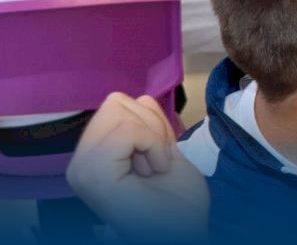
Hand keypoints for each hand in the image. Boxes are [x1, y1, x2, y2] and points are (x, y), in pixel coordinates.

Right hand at [66, 93, 209, 241]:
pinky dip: (152, 145)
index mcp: (94, 155)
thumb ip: (147, 124)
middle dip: (150, 125)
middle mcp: (80, 161)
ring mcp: (82, 167)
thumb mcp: (165, 149)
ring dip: (151, 136)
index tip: (159, 155)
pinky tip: (154, 171)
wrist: (184, 234)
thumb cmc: (179, 203)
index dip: (151, 121)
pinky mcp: (92, 172)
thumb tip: (140, 98)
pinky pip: (127, 130)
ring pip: (119, 110)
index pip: (117, 104)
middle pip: (116, 101)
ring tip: (152, 168)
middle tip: (156, 161)